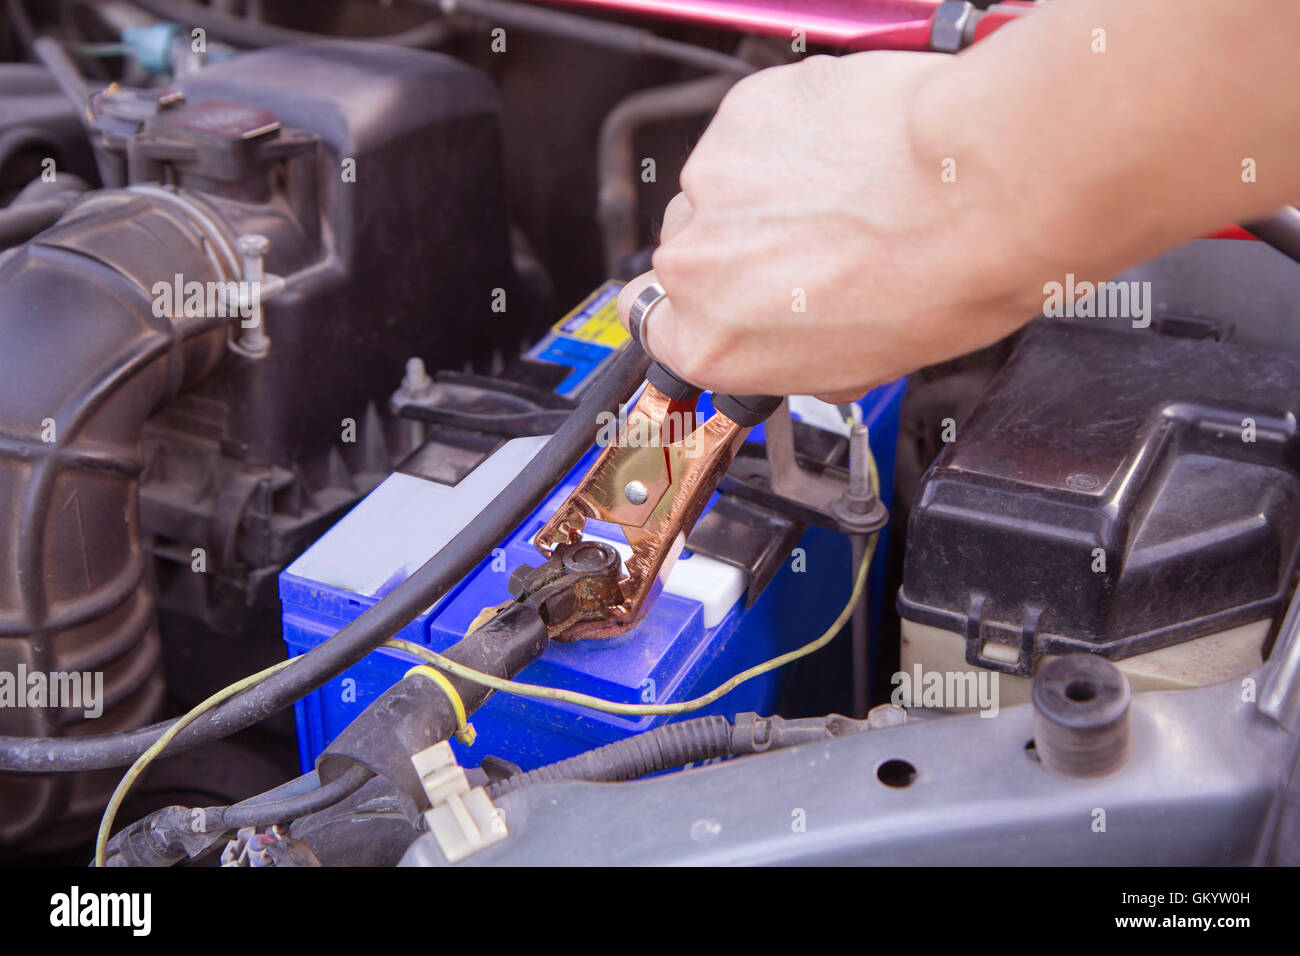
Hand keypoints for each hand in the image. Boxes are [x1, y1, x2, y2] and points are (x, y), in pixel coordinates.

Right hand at [617, 51, 1040, 401]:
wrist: (978, 192)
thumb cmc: (935, 285)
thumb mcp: (859, 369)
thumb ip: (791, 357)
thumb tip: (799, 342)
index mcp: (709, 344)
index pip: (663, 330)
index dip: (707, 314)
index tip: (736, 304)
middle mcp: (692, 265)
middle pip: (690, 255)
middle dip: (742, 251)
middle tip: (815, 247)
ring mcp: (711, 182)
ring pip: (721, 188)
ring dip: (766, 190)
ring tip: (842, 195)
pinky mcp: (742, 113)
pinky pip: (752, 128)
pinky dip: (791, 136)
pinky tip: (847, 152)